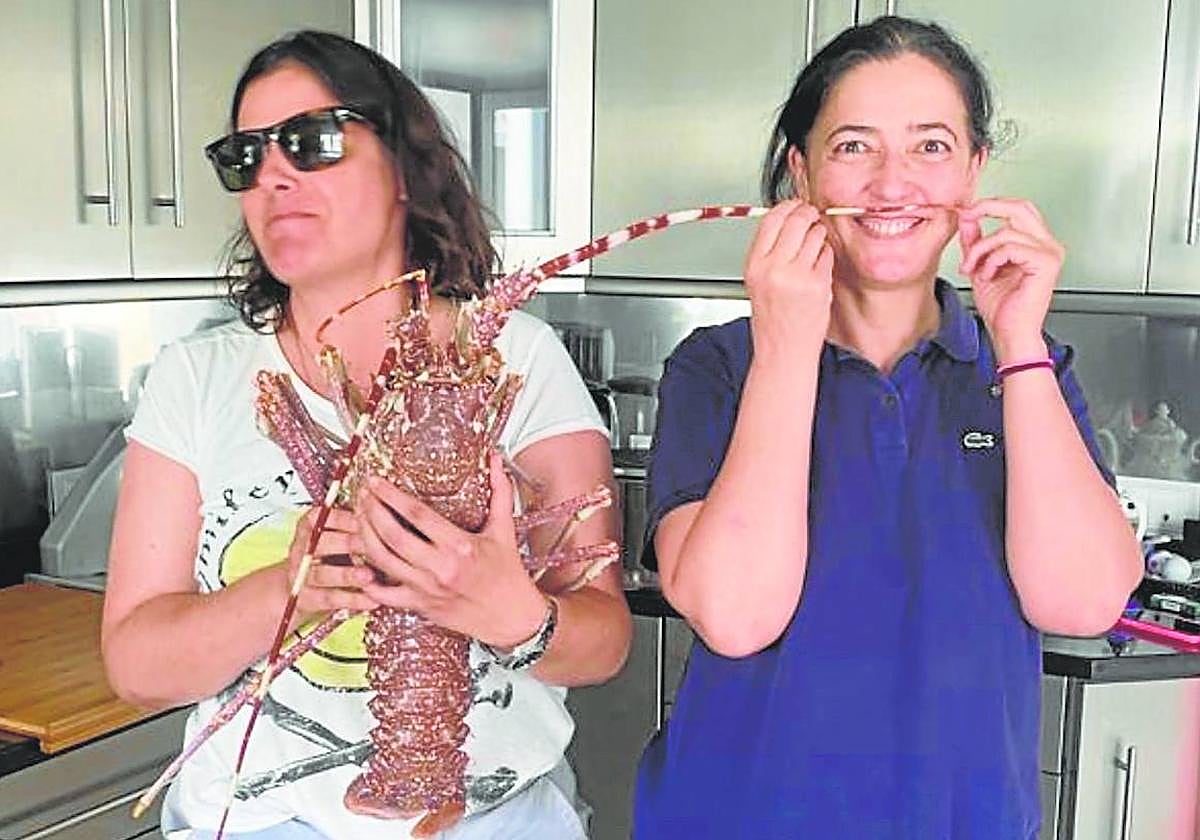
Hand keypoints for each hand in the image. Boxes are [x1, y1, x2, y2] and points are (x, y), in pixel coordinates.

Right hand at [283, 505, 378, 626]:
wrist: (306, 588)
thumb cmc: (334, 555)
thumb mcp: (342, 535)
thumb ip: (360, 525)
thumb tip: (392, 515)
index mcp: (310, 526)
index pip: (324, 516)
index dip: (348, 518)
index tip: (373, 519)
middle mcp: (301, 549)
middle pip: (321, 544)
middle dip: (349, 544)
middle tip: (375, 546)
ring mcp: (301, 575)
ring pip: (322, 574)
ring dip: (347, 575)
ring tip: (370, 576)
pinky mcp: (306, 599)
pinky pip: (329, 599)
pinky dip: (351, 600)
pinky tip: (372, 600)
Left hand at [353, 452, 548, 648]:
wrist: (512, 617)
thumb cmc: (508, 574)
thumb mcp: (505, 530)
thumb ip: (500, 491)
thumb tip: (496, 459)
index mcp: (460, 546)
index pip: (417, 514)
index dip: (391, 495)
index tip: (376, 481)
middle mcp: (440, 568)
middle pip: (392, 535)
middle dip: (371, 511)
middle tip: (363, 494)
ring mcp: (426, 589)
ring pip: (382, 561)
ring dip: (364, 537)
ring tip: (358, 518)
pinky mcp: (420, 605)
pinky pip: (384, 595)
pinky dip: (367, 581)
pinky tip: (360, 563)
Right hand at [743, 200, 833, 363]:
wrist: (783, 351)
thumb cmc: (773, 319)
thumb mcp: (758, 281)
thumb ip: (769, 252)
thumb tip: (788, 220)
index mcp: (754, 264)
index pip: (772, 219)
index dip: (788, 207)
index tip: (796, 206)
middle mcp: (773, 268)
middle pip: (796, 220)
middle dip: (808, 214)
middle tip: (813, 216)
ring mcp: (796, 276)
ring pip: (816, 234)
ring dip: (819, 236)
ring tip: (814, 250)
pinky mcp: (817, 284)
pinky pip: (827, 254)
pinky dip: (826, 256)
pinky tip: (819, 269)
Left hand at [958, 198, 1063, 361]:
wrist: (1009, 333)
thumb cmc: (1001, 308)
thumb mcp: (980, 266)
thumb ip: (976, 241)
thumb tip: (967, 217)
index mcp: (1036, 244)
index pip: (1018, 209)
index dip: (991, 205)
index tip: (966, 212)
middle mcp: (1047, 245)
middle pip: (1021, 207)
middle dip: (988, 207)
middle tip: (967, 216)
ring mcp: (1050, 253)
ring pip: (1007, 231)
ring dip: (981, 249)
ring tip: (974, 269)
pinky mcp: (1046, 263)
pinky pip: (1010, 247)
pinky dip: (991, 261)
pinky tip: (988, 276)